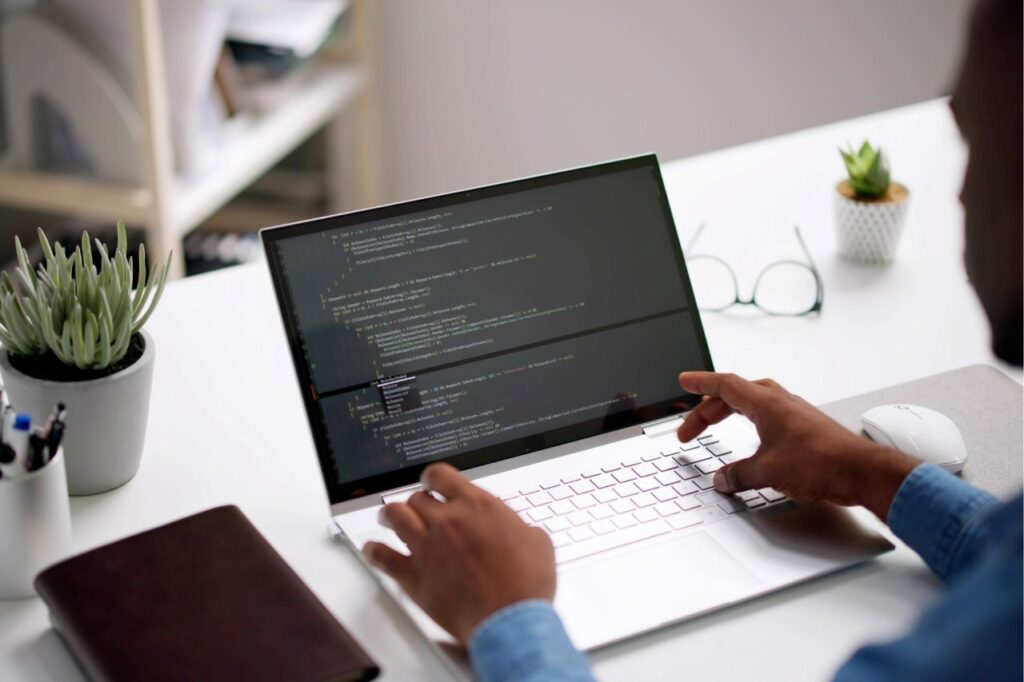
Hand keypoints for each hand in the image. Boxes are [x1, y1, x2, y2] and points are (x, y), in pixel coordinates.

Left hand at [362, 463, 555, 643]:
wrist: (511, 620)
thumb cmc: (525, 585)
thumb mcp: (538, 542)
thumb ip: (520, 527)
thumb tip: (520, 530)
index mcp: (477, 506)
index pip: (441, 475)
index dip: (432, 477)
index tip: (430, 482)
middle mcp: (448, 520)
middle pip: (417, 497)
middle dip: (417, 502)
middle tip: (418, 509)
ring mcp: (428, 547)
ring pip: (394, 516)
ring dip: (389, 515)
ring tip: (388, 517)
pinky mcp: (415, 576)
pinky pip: (382, 557)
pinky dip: (374, 552)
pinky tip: (373, 550)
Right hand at [677, 372, 918, 520]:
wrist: (861, 472)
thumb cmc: (821, 462)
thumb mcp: (767, 471)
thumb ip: (738, 474)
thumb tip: (722, 479)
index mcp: (766, 403)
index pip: (725, 385)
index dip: (701, 383)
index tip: (684, 380)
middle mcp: (781, 403)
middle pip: (735, 395)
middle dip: (708, 411)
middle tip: (690, 429)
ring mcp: (794, 414)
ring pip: (753, 404)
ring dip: (730, 414)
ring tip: (716, 429)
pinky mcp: (805, 429)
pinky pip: (768, 418)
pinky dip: (750, 425)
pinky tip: (751, 443)